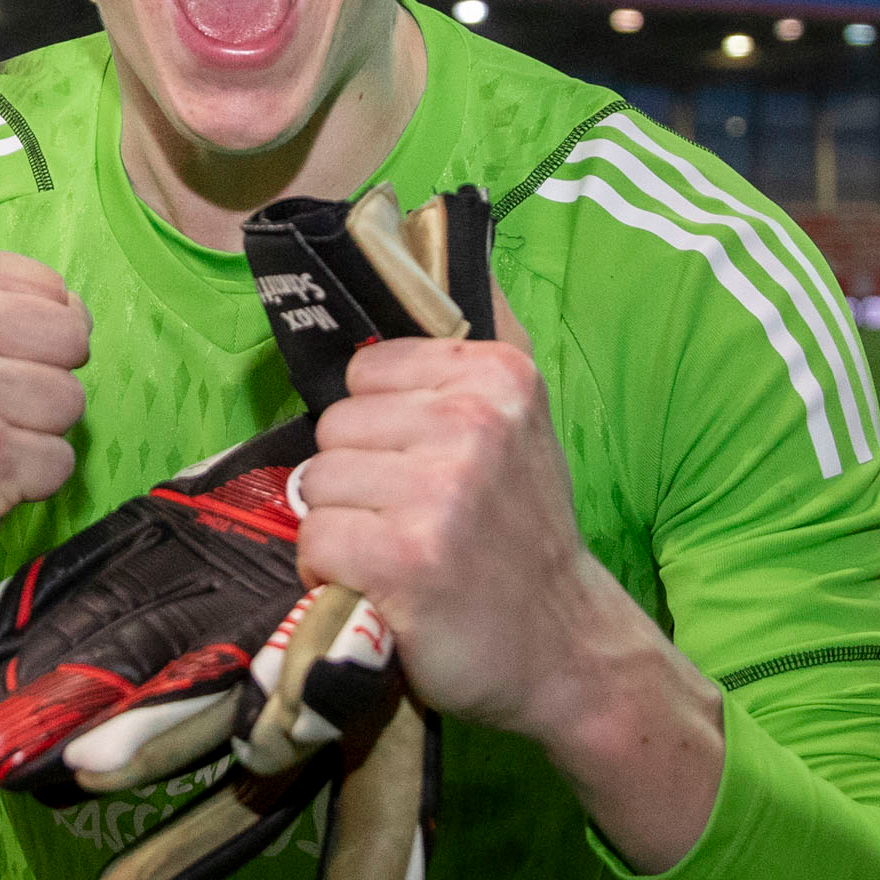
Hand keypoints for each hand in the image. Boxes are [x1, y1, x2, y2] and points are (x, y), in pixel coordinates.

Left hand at [293, 300, 723, 871]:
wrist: (563, 647)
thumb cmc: (521, 534)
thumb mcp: (521, 423)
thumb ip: (468, 348)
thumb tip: (412, 232)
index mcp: (498, 377)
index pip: (366, 372)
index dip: (378, 429)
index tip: (421, 466)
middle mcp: (473, 423)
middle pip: (334, 427)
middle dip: (357, 479)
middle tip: (411, 520)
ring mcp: (441, 491)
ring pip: (318, 484)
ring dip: (343, 529)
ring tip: (398, 554)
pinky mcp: (407, 557)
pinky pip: (316, 539)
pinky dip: (333, 572)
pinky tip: (383, 587)